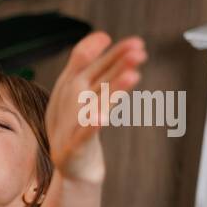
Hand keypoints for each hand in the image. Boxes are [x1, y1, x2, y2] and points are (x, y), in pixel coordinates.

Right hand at [44, 32, 146, 182]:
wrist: (74, 171)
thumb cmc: (80, 128)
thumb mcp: (80, 94)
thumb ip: (94, 66)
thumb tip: (102, 35)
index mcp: (67, 89)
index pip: (82, 62)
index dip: (97, 49)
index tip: (113, 39)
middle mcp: (68, 104)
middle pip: (93, 79)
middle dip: (115, 64)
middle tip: (138, 51)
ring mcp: (69, 126)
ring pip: (94, 104)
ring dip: (112, 90)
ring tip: (132, 76)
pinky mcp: (74, 149)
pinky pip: (84, 135)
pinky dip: (91, 126)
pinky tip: (100, 118)